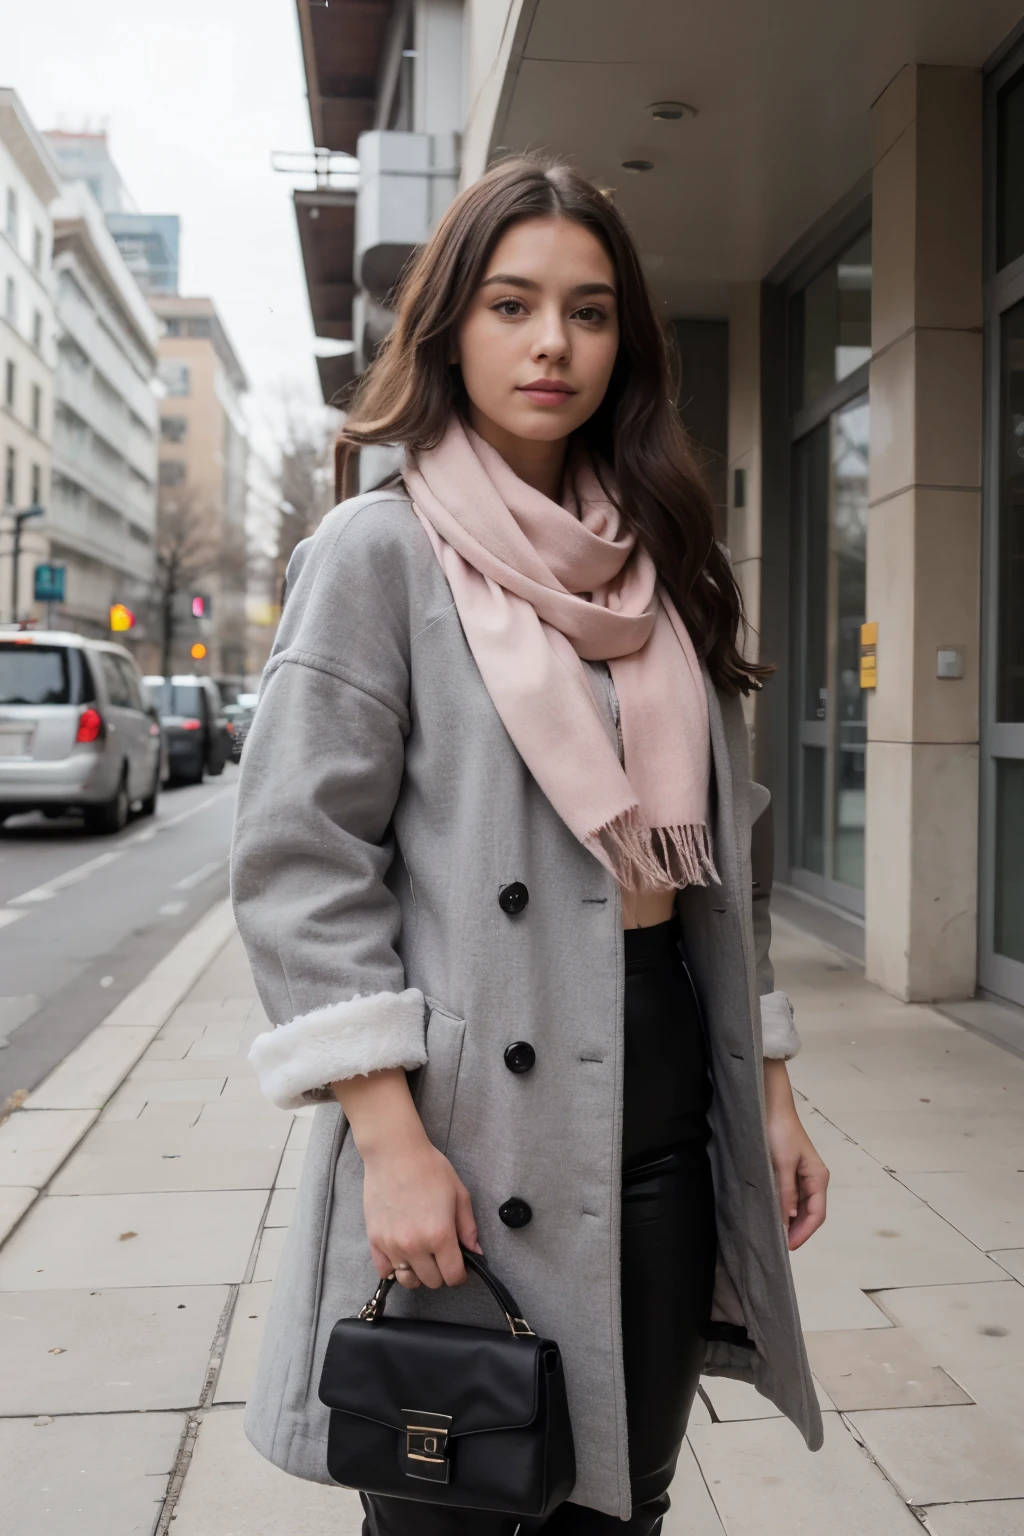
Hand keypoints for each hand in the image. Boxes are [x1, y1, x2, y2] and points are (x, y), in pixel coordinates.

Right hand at [362, 1131, 482, 1289]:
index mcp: (439, 1235)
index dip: (460, 1274)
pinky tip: (401, 1254)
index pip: (453, 1276)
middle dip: (441, 1272)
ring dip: (418, 1274)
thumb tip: (475, 1252)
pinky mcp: (374, 1240)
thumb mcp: (459, 1193)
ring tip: (421, 1257)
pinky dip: (394, 1269)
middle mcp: (415, 1246)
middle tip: (441, 1254)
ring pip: (407, 1280)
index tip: (460, 1265)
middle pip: (432, 1281)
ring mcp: (392, 1245)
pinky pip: (384, 1271)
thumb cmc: (429, 1168)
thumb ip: (468, 1227)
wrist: (394, 1153)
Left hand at [763, 1059, 828, 1250]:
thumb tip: (788, 1218)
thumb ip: (786, 1191)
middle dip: (798, 1230)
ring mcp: (802, 1175)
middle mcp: (814, 1178)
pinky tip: (775, 1214)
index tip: (788, 1246)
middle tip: (780, 1245)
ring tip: (777, 1234)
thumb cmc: (779, 1131)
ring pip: (801, 1206)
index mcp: (818, 1176)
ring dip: (791, 1221)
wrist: (770, 1106)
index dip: (804, 1232)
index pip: (817, 1214)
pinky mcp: (790, 1170)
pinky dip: (785, 1208)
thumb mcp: (782, 1163)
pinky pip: (791, 1195)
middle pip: (810, 1212)